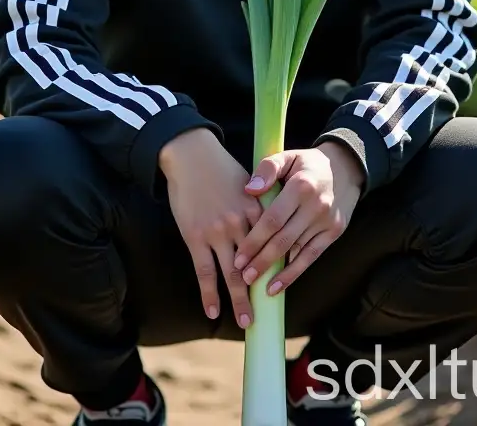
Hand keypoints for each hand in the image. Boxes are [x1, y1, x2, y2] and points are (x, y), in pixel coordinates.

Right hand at [158, 127, 263, 328]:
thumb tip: (270, 227)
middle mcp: (239, 223)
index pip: (272, 244)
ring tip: (246, 322)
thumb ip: (261, 205)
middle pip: (255, 265)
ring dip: (238, 300)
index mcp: (256, 209)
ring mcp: (217, 232)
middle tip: (267, 314)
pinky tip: (212, 311)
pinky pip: (204, 271)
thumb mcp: (249, 181)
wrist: (191, 154)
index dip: (279, 266)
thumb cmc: (220, 167)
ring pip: (231, 274)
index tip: (284, 285)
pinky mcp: (196, 237)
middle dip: (261, 292)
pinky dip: (209, 293)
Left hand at [232, 140, 364, 297]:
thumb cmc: (307, 164)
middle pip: (284, 239)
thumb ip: (267, 168)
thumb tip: (249, 189)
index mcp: (301, 186)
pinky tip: (279, 286)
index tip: (238, 257)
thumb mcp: (288, 156)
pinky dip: (295, 272)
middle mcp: (315, 206)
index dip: (255, 240)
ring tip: (257, 286)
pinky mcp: (335, 232)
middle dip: (262, 261)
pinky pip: (312, 256)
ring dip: (277, 271)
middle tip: (243, 277)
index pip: (273, 219)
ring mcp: (327, 221)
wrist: (346, 167)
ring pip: (298, 251)